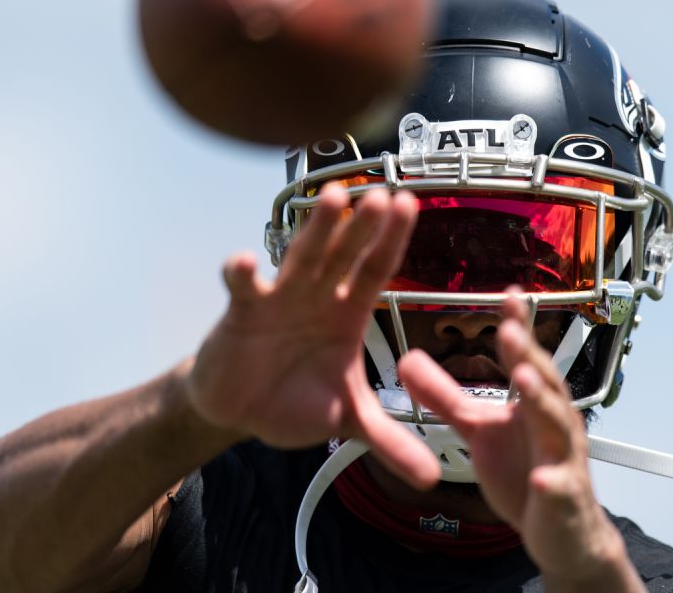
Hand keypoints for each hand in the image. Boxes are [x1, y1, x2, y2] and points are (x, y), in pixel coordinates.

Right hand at [185, 183, 439, 488]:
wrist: (240, 409)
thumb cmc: (295, 400)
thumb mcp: (347, 420)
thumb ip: (388, 440)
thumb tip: (433, 478)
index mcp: (348, 311)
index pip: (376, 267)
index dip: (392, 239)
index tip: (410, 204)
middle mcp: (318, 294)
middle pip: (345, 254)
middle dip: (363, 226)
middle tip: (383, 194)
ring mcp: (280, 297)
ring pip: (301, 257)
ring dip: (316, 230)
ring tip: (332, 199)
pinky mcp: (242, 312)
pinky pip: (243, 287)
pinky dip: (241, 274)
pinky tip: (244, 262)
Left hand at [398, 293, 640, 588]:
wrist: (561, 532)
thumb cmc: (523, 472)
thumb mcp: (478, 430)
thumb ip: (446, 397)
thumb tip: (407, 360)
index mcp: (533, 402)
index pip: (525, 357)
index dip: (518, 326)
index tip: (508, 293)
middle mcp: (553, 423)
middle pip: (543, 382)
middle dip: (527, 354)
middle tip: (508, 327)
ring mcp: (563, 459)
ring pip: (558, 426)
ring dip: (543, 401)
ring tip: (524, 380)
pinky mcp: (563, 498)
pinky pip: (559, 489)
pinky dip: (553, 483)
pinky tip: (542, 479)